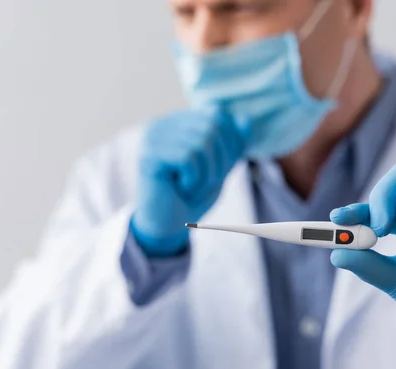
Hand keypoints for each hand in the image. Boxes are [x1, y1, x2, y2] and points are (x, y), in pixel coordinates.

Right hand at [131, 108, 246, 256]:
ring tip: (192, 187)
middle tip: (204, 183)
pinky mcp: (149, 155)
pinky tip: (181, 189)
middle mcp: (163, 124)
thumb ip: (233, 144)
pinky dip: (194, 180)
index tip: (219, 170)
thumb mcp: (220, 167)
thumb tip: (246, 120)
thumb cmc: (191, 196)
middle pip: (213, 127)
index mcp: (179, 122)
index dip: (230, 145)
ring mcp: (153, 138)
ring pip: (203, 143)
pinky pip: (189, 158)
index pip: (218, 116)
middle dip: (220, 161)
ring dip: (207, 174)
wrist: (167, 226)